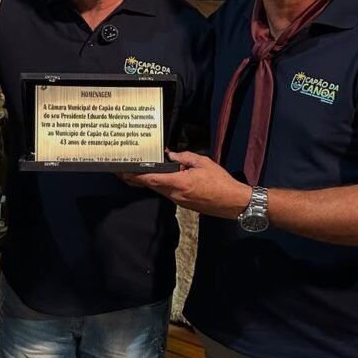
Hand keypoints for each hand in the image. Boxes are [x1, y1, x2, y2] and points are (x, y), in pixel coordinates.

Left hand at [121, 151, 249, 218]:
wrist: (232, 202)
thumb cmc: (220, 182)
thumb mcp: (203, 163)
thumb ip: (185, 157)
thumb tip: (171, 154)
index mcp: (179, 183)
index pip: (152, 179)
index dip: (137, 176)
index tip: (125, 172)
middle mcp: (175, 194)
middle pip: (152, 186)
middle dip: (137, 179)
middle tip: (124, 172)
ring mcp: (179, 201)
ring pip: (159, 190)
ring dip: (149, 182)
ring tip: (138, 173)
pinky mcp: (184, 204)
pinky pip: (168, 193)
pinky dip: (161, 185)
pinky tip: (160, 178)